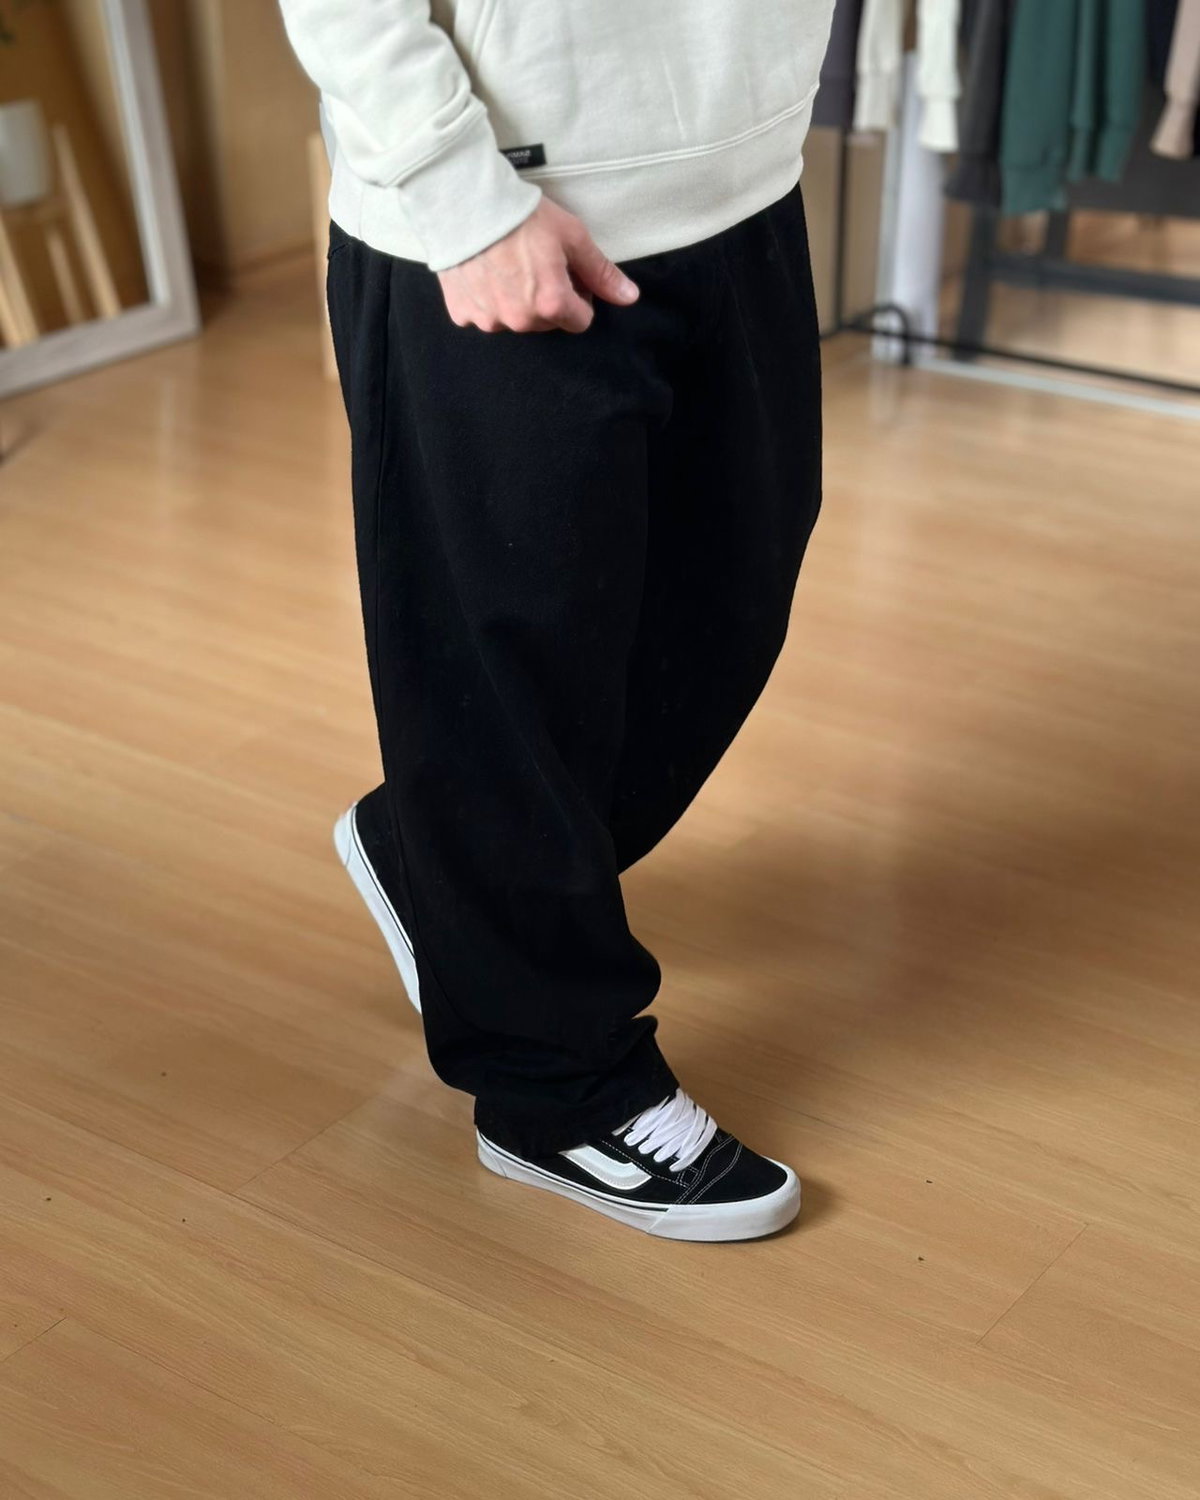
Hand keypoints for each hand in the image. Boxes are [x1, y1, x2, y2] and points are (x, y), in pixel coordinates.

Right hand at [437, 198, 638, 333]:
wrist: (465, 202)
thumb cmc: (524, 217)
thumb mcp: (572, 237)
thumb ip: (601, 272)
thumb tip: (630, 298)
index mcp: (551, 305)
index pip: (581, 321)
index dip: (580, 297)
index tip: (569, 274)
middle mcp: (520, 321)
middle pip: (548, 322)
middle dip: (549, 300)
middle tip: (537, 264)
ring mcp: (489, 320)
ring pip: (515, 320)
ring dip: (517, 301)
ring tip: (508, 265)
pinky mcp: (462, 313)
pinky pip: (483, 315)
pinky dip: (486, 299)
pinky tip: (484, 272)